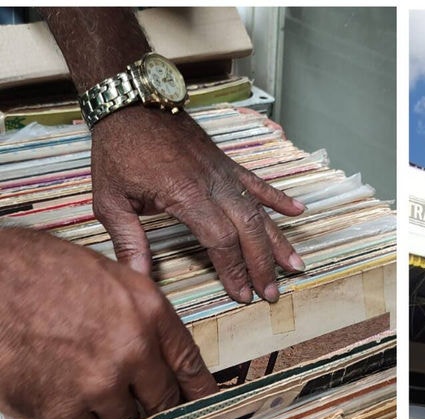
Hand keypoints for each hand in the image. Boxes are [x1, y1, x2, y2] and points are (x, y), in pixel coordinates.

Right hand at [0, 228, 218, 418]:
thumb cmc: (30, 270)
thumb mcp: (103, 275)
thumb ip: (135, 310)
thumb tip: (152, 338)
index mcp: (148, 311)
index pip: (190, 363)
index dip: (200, 390)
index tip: (205, 405)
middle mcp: (133, 349)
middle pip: (163, 399)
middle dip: (156, 408)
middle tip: (145, 411)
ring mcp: (99, 383)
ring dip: (114, 418)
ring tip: (93, 403)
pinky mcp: (63, 409)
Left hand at [90, 106, 306, 303]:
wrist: (131, 102)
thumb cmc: (118, 149)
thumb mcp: (109, 198)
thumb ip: (127, 239)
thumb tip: (136, 276)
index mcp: (186, 195)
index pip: (220, 240)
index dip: (234, 269)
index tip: (241, 294)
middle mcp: (213, 185)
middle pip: (248, 231)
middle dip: (262, 265)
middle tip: (271, 293)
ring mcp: (223, 173)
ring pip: (259, 212)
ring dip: (279, 241)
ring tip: (295, 266)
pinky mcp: (226, 163)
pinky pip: (258, 184)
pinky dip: (279, 198)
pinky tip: (298, 212)